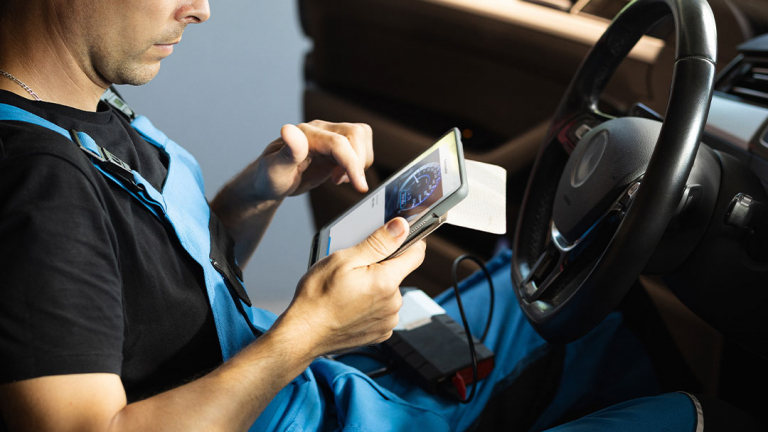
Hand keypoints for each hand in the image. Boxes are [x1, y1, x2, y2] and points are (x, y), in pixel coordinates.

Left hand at [251, 120, 373, 200]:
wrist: (270, 181)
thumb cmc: (269, 177)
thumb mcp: (274, 169)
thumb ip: (287, 151)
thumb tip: (289, 129)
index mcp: (305, 134)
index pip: (338, 143)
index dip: (352, 163)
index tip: (359, 186)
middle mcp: (320, 130)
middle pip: (356, 134)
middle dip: (357, 162)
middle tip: (337, 181)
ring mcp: (329, 136)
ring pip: (361, 137)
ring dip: (358, 162)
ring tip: (337, 178)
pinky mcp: (336, 146)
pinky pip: (358, 146)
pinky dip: (357, 163)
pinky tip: (339, 175)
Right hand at [279, 218, 425, 356]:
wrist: (304, 332)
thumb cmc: (318, 297)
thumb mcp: (344, 259)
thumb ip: (378, 242)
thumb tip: (401, 227)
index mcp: (387, 282)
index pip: (416, 254)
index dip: (409, 241)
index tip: (398, 237)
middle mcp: (393, 303)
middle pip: (398, 274)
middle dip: (381, 267)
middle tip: (354, 269)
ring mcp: (387, 321)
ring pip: (389, 293)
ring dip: (375, 288)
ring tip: (349, 290)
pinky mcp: (380, 333)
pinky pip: (383, 311)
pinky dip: (371, 306)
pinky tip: (351, 305)